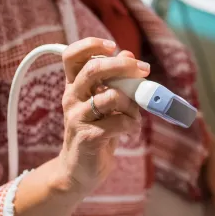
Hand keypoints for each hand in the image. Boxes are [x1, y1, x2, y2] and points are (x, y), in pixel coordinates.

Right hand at [58, 38, 149, 193]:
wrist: (80, 170)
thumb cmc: (96, 131)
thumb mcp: (104, 102)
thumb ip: (114, 80)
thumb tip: (128, 54)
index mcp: (74, 86)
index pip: (71, 56)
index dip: (91, 45)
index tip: (113, 46)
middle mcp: (71, 98)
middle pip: (94, 69)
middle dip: (123, 66)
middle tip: (143, 71)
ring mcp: (77, 117)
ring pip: (113, 96)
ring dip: (133, 103)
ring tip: (134, 114)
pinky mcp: (89, 137)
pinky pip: (121, 121)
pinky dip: (133, 124)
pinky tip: (129, 130)